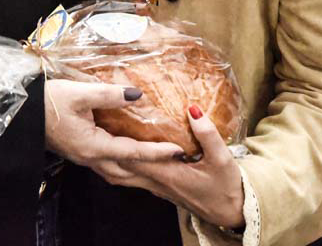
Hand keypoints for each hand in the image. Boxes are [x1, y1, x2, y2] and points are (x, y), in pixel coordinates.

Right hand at [44, 79, 183, 165]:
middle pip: (127, 172)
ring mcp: (83, 158)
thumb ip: (109, 94)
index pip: (132, 152)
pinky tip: (130, 157)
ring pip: (117, 173)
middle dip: (152, 170)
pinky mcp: (79, 153)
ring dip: (138, 172)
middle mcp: (90, 158)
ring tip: (157, 165)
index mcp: (92, 146)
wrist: (21, 112)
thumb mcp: (79, 93)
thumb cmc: (47, 101)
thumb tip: (137, 94)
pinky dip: (125, 165)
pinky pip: (108, 166)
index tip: (178, 150)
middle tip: (174, 164)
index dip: (157, 152)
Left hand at [96, 105, 244, 229]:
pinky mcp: (160, 188)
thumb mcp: (222, 159)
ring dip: (108, 158)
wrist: (231, 212)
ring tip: (96, 137)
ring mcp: (156, 187)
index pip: (134, 155)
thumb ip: (207, 134)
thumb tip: (193, 109)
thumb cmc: (226, 187)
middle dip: (104, 147)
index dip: (118, 138)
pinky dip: (120, 166)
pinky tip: (119, 152)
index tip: (106, 117)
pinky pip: (132, 177)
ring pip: (123, 174)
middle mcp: (155, 181)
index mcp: (166, 172)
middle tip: (91, 123)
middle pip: (120, 165)